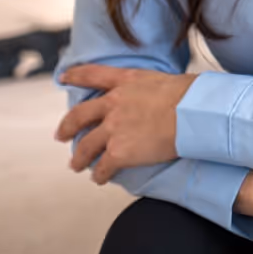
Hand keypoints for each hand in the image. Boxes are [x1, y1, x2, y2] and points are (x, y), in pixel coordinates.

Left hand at [54, 65, 195, 184]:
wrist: (191, 113)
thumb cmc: (189, 95)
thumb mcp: (165, 79)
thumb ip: (153, 88)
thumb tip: (165, 95)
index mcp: (125, 82)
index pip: (93, 75)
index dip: (75, 75)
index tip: (63, 77)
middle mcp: (113, 104)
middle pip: (80, 115)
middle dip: (68, 126)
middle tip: (61, 135)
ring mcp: (113, 129)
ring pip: (86, 146)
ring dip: (79, 158)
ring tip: (76, 165)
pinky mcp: (119, 152)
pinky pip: (103, 167)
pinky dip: (99, 175)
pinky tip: (99, 179)